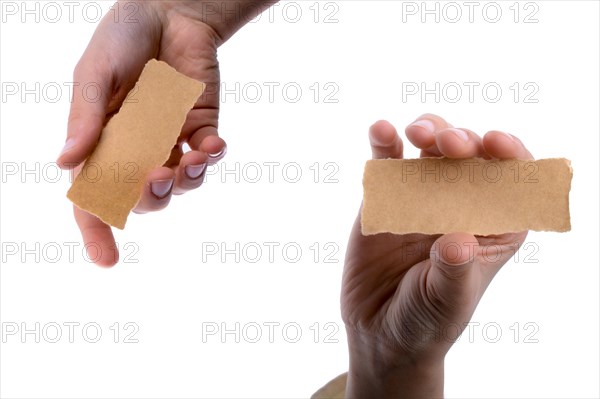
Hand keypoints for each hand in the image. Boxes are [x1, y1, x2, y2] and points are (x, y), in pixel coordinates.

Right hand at [57, 1, 272, 265]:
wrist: (170, 11)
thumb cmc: (123, 38)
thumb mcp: (95, 74)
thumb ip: (86, 118)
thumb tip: (65, 164)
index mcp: (103, 141)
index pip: (94, 195)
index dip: (97, 230)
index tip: (106, 261)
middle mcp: (137, 147)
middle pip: (141, 197)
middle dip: (149, 199)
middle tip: (155, 177)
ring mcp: (171, 140)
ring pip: (179, 184)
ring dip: (185, 181)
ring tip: (189, 159)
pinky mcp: (201, 125)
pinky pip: (207, 155)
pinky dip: (212, 156)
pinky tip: (213, 144)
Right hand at [342, 114, 533, 396]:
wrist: (379, 331)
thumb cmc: (426, 320)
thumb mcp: (447, 301)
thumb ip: (455, 270)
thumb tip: (459, 239)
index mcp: (493, 228)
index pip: (512, 181)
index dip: (510, 154)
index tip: (495, 143)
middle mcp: (460, 206)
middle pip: (469, 156)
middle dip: (463, 140)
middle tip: (449, 144)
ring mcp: (421, 199)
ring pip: (430, 150)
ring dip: (428, 132)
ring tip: (417, 133)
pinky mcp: (385, 199)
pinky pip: (387, 163)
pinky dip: (384, 143)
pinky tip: (380, 130)